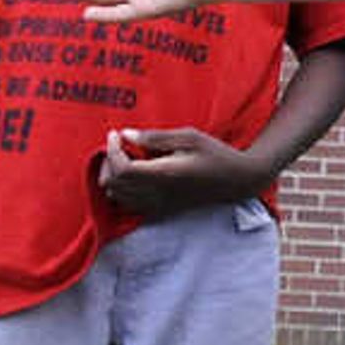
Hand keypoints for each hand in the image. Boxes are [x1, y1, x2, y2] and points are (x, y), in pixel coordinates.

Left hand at [92, 124, 269, 217]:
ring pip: (118, 197)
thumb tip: (126, 135)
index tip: (115, 134)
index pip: (123, 169)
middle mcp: (158, 194)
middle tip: (118, 146)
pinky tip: (133, 175)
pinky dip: (122, 190)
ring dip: (114, 177)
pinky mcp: (162, 210)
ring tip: (124, 159)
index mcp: (164, 174)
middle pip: (114, 185)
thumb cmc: (215, 154)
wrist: (236, 181)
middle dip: (108, 163)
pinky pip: (129, 205)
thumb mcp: (189, 137)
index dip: (112, 151)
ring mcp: (159, 205)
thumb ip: (155, 138)